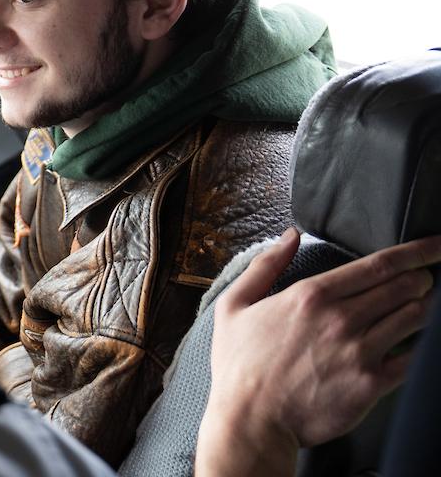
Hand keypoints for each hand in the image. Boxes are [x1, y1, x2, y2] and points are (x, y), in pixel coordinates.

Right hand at [196, 229, 440, 476]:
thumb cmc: (239, 364)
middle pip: (405, 287)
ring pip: (415, 317)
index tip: (435, 246)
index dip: (416, 252)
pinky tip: (414, 344)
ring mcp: (359, 352)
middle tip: (423, 281)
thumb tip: (291, 235)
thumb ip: (265, 265)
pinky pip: (414, 358)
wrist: (250, 420)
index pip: (379, 264)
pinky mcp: (372, 384)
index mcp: (311, 295)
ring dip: (424, 308)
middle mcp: (340, 319)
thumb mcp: (234, 305)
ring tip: (420, 308)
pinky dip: (420, 347)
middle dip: (422, 279)